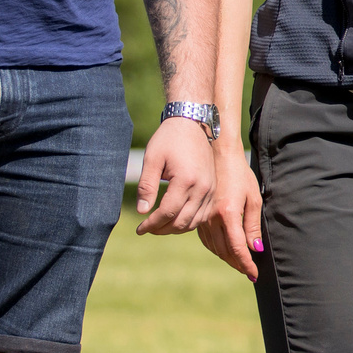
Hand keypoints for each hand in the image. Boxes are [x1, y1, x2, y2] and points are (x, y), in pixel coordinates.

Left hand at [135, 115, 217, 235]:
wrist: (192, 124)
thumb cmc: (168, 139)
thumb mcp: (152, 159)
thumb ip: (146, 186)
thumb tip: (142, 211)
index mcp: (186, 179)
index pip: (168, 212)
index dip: (152, 224)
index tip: (139, 228)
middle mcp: (202, 187)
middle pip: (181, 221)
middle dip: (161, 229)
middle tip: (147, 228)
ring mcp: (210, 190)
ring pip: (193, 222)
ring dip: (175, 228)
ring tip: (159, 225)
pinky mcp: (213, 189)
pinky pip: (202, 215)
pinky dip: (188, 222)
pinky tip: (175, 218)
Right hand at [196, 147, 264, 280]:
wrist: (219, 156)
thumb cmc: (240, 175)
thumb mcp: (253, 198)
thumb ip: (253, 225)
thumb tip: (255, 249)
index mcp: (228, 213)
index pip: (237, 248)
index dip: (246, 264)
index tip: (255, 274)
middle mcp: (212, 218)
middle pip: (225, 251)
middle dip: (238, 264)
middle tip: (250, 272)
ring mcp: (203, 218)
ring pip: (215, 248)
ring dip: (228, 258)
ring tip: (240, 264)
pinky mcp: (199, 216)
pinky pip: (207, 240)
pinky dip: (217, 249)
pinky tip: (225, 251)